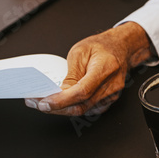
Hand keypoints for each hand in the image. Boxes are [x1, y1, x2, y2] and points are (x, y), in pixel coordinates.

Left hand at [26, 22, 152, 115]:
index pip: (82, 92)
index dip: (62, 101)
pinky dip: (73, 108)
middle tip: (37, 104)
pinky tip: (62, 103)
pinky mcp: (109, 100)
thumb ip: (71, 73)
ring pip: (83, 110)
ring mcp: (112, 94)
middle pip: (82, 105)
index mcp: (105, 68)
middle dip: (57, 108)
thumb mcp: (80, 51)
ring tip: (46, 102)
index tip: (44, 103)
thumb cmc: (102, 46)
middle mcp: (112, 84)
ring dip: (63, 109)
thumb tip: (60, 92)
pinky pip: (88, 109)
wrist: (121, 47)